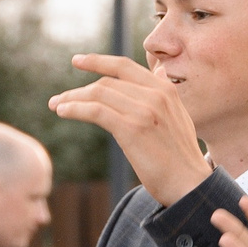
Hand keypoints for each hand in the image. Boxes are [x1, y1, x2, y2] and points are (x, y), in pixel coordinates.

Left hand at [48, 55, 211, 205]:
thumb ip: (165, 93)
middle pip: (107, 82)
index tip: (77, 61)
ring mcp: (144, 111)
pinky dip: (75, 109)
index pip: (125, 67)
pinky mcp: (132, 129)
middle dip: (79, 89)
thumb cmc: (181, 157)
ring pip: (98, 94)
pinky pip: (96, 111)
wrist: (191, 185)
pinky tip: (64, 112)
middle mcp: (155, 95)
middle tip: (59, 99)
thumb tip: (158, 70)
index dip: (98, 61)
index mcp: (165, 90)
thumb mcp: (179, 116)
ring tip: (56, 106)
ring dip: (72, 98)